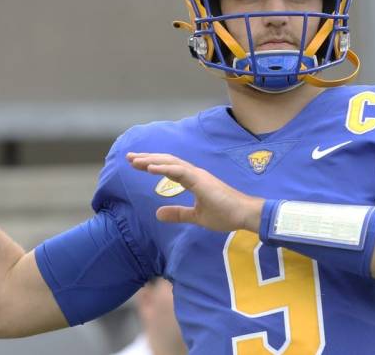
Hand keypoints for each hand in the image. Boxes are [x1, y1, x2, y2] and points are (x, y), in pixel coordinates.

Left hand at [127, 153, 263, 232]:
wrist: (245, 215)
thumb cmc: (226, 214)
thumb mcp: (196, 217)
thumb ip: (178, 213)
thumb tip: (158, 214)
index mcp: (193, 180)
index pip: (169, 168)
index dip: (152, 164)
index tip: (136, 164)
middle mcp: (194, 174)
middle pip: (166, 161)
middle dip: (147, 158)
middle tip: (129, 157)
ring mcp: (198, 175)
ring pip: (170, 163)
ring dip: (152, 160)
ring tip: (135, 160)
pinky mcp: (201, 181)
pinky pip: (179, 172)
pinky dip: (164, 168)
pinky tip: (150, 168)